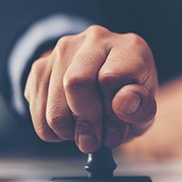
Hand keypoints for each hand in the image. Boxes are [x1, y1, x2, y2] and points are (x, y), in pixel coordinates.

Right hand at [24, 25, 157, 152]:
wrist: (109, 86)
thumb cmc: (131, 98)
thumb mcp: (145, 108)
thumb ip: (141, 107)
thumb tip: (122, 103)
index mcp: (130, 47)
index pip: (110, 78)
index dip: (111, 113)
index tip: (116, 132)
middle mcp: (96, 39)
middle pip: (75, 83)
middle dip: (84, 122)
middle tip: (93, 141)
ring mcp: (64, 49)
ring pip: (52, 103)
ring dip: (67, 130)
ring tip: (84, 133)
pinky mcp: (40, 66)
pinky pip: (36, 109)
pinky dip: (51, 129)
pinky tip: (70, 124)